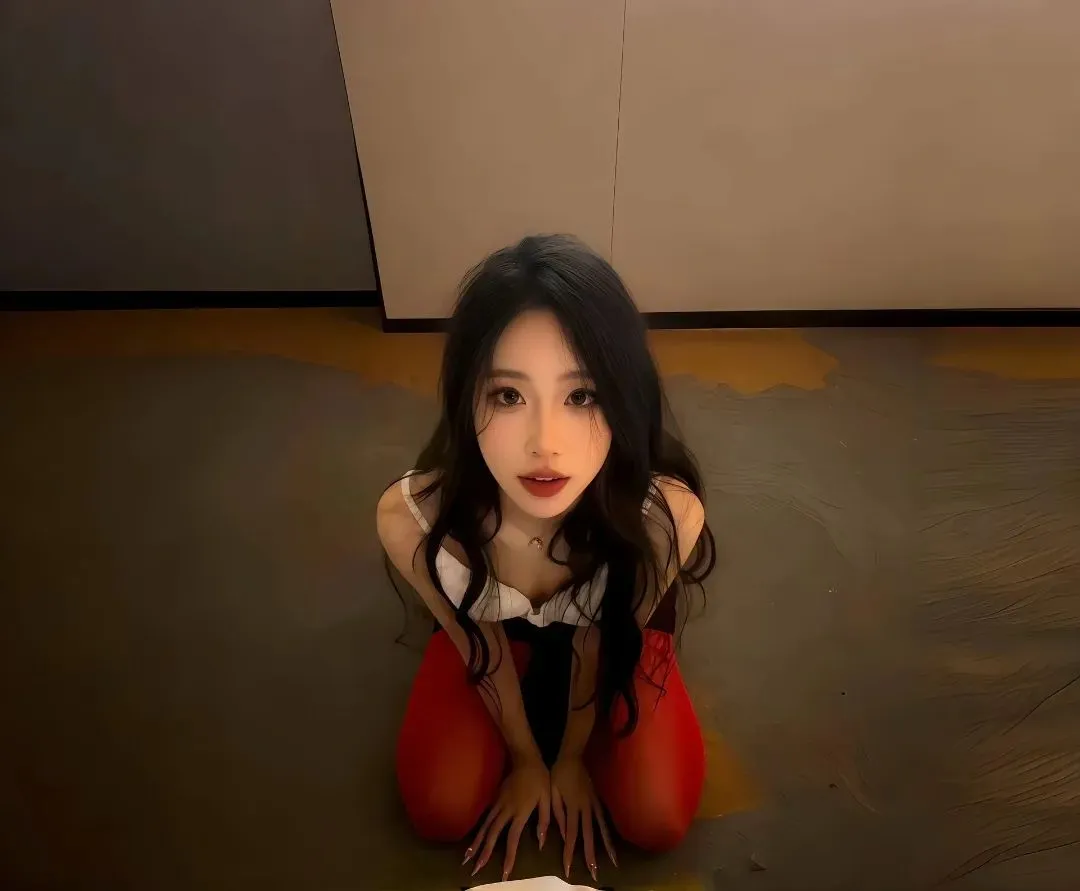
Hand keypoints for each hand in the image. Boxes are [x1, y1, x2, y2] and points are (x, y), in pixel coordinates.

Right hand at [463, 753, 550, 881]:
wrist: (526, 759)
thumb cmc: (540, 779)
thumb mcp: (548, 799)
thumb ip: (544, 821)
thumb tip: (540, 843)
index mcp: (520, 811)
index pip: (512, 838)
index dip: (509, 856)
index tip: (504, 873)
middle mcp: (506, 810)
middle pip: (492, 834)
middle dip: (483, 852)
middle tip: (474, 868)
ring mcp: (498, 803)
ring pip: (484, 826)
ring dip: (476, 842)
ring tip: (467, 857)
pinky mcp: (494, 798)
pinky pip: (485, 817)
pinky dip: (478, 830)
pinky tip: (473, 838)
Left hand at [550, 756, 615, 882]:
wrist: (572, 757)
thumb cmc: (558, 774)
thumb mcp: (552, 792)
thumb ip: (556, 813)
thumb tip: (558, 833)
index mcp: (573, 807)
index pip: (571, 834)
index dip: (569, 852)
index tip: (568, 867)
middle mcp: (586, 808)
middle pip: (589, 835)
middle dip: (591, 855)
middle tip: (594, 872)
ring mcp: (594, 804)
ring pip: (601, 828)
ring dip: (606, 845)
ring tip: (613, 861)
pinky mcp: (598, 800)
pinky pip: (604, 818)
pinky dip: (609, 831)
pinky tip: (611, 840)